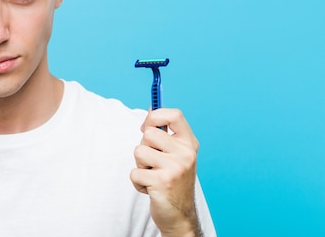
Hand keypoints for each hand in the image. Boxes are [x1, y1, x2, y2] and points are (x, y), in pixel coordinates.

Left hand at [130, 108, 201, 236]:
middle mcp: (186, 154)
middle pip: (148, 134)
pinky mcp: (162, 182)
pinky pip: (134, 172)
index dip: (155, 115)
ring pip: (138, 152)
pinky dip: (137, 182)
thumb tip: (150, 109)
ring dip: (140, 166)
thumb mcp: (176, 154)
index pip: (174, 114)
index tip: (146, 125)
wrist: (180, 216)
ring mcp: (175, 168)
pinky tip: (151, 188)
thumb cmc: (173, 181)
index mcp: (190, 144)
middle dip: (144, 148)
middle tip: (154, 163)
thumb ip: (165, 133)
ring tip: (153, 175)